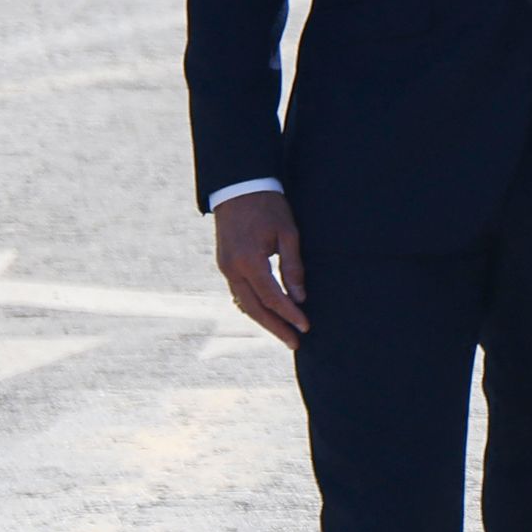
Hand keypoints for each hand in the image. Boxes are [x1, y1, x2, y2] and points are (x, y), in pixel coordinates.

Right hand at [213, 189, 308, 348]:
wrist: (238, 188)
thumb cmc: (268, 207)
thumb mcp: (288, 233)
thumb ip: (293, 266)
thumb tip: (300, 297)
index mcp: (249, 260)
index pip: (272, 297)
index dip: (290, 314)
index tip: (306, 327)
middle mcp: (232, 269)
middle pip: (254, 308)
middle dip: (276, 328)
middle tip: (295, 344)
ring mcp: (225, 268)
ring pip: (244, 303)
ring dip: (264, 320)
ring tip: (284, 334)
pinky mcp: (225, 265)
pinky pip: (238, 293)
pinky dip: (253, 307)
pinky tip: (266, 315)